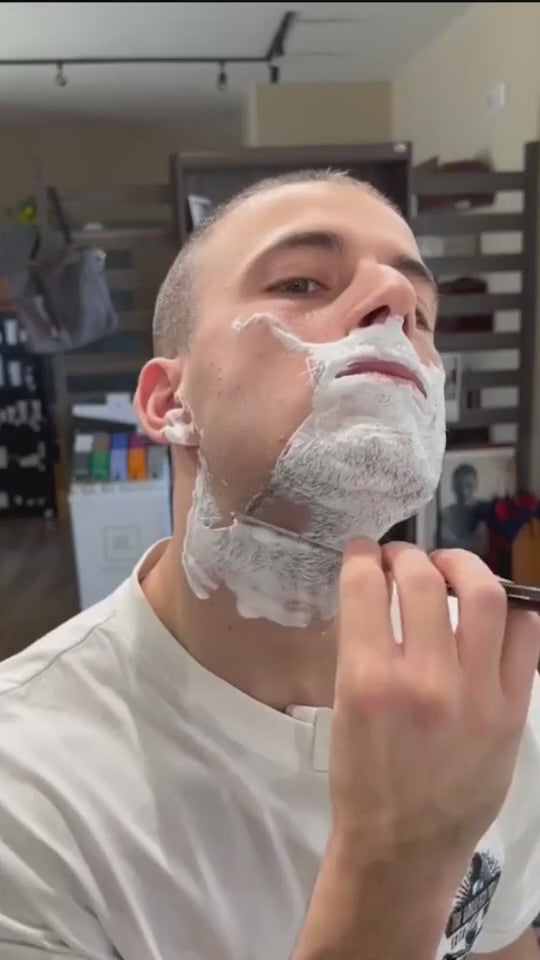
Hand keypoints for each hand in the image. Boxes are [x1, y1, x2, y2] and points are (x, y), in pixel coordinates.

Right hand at [331, 540, 539, 873]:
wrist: (403, 848)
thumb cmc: (362, 779)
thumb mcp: (344, 706)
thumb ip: (363, 646)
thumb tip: (378, 590)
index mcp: (368, 681)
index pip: (366, 586)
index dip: (362, 555)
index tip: (363, 551)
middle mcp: (425, 682)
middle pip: (424, 580)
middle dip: (407, 555)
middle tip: (401, 559)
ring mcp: (477, 696)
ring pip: (484, 597)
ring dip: (463, 567)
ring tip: (449, 569)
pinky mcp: (513, 712)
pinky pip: (525, 638)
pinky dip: (509, 612)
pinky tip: (491, 613)